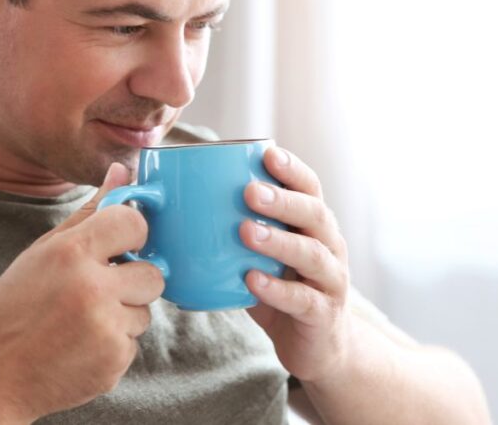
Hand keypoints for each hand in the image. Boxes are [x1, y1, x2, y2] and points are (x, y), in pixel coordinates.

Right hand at [0, 163, 165, 420]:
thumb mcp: (44, 251)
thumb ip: (90, 211)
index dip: (132, 234)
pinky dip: (113, 344)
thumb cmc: (16, 307)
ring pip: (144, 312)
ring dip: (122, 315)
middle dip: (132, 281)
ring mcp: (105, 329)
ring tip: (80, 321)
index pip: (135, 223)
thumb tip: (123, 170)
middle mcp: (92, 288)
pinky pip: (133, 343)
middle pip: (153, 274)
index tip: (120, 245)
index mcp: (71, 253)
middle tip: (97, 290)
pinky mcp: (113, 363)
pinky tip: (80, 345)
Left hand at [240, 147, 352, 382]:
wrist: (319, 345)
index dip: (292, 169)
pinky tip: (252, 280)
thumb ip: (232, 230)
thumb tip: (166, 204)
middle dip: (282, 200)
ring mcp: (330, 280)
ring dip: (278, 241)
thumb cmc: (281, 288)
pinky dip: (277, 289)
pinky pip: (302, 299)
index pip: (310, 187)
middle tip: (249, 191)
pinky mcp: (322, 314)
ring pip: (311, 254)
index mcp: (314, 224)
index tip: (268, 152)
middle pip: (314, 214)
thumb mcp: (262, 255)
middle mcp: (329, 246)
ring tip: (246, 231)